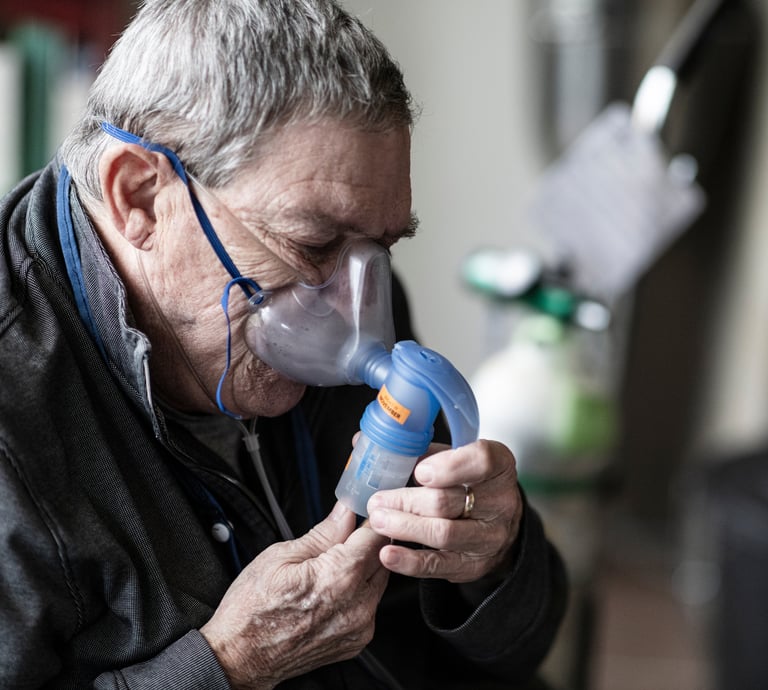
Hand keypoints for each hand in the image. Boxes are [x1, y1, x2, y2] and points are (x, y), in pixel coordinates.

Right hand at [200, 502, 389, 689]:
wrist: (240, 657)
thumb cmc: (252, 609)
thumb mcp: (281, 556)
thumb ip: (324, 533)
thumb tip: (345, 512)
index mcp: (339, 577)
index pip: (377, 536)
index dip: (372, 518)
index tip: (363, 510)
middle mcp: (356, 604)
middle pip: (383, 557)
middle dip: (369, 541)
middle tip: (344, 535)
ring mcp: (359, 626)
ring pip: (379, 580)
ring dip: (365, 566)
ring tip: (332, 565)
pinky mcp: (357, 640)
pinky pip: (370, 604)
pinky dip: (359, 591)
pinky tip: (333, 589)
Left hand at [366, 439, 522, 582]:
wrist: (496, 522)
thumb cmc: (467, 482)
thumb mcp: (452, 458)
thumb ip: (415, 450)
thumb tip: (362, 442)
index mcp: (498, 466)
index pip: (482, 460)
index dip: (449, 466)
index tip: (419, 472)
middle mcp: (500, 502)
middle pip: (449, 501)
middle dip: (407, 501)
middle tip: (378, 499)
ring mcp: (489, 537)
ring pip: (443, 533)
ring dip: (404, 527)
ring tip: (378, 520)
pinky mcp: (474, 564)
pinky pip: (439, 564)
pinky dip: (410, 560)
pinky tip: (388, 553)